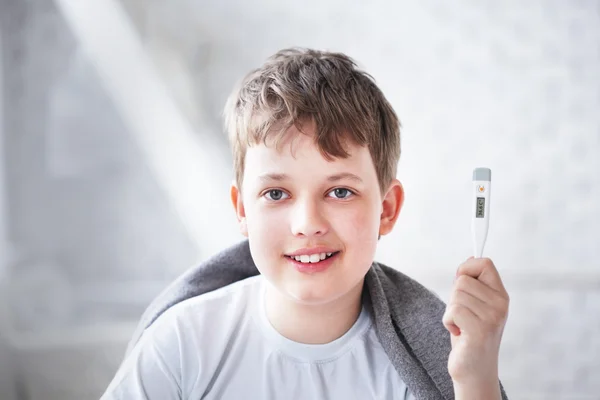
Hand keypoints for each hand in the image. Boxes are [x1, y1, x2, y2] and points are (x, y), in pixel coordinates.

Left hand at [442, 257, 509, 389]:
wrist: (474, 370)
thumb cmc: (470, 336)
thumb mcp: (473, 306)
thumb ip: (472, 284)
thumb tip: (470, 259)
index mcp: (500, 295)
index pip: (485, 263)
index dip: (466, 269)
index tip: (461, 283)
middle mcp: (500, 305)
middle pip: (462, 280)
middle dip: (453, 297)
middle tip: (462, 317)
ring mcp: (492, 317)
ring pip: (456, 296)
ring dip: (450, 312)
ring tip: (461, 326)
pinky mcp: (480, 330)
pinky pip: (453, 311)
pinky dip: (448, 322)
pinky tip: (458, 333)